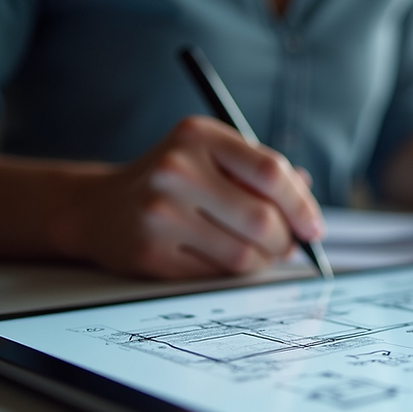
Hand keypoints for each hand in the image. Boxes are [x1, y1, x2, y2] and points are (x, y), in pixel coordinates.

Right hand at [74, 116, 323, 278]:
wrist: (98, 208)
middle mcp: (176, 169)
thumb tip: (307, 198)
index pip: (270, 172)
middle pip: (262, 219)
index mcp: (199, 136)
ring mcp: (159, 212)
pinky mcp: (150, 253)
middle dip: (286, 240)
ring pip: (244, 255)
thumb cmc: (174, 182)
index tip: (314, 227)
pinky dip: (231, 273)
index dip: (302, 205)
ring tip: (254, 250)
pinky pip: (217, 275)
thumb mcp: (214, 158)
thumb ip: (261, 173)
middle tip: (288, 245)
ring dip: (262, 260)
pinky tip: (218, 256)